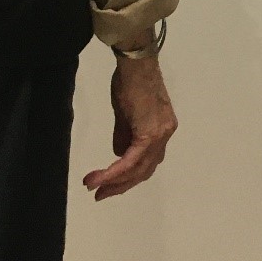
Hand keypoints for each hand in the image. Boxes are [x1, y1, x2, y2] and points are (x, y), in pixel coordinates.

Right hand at [83, 55, 177, 201]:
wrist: (136, 65)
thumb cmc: (130, 83)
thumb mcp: (126, 113)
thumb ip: (125, 135)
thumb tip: (118, 154)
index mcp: (163, 128)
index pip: (148, 160)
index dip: (129, 175)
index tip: (109, 184)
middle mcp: (166, 134)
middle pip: (145, 170)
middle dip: (121, 185)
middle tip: (100, 195)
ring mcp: (160, 135)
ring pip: (138, 169)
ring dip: (115, 182)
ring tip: (95, 189)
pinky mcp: (148, 134)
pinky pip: (130, 160)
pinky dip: (114, 172)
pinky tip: (99, 179)